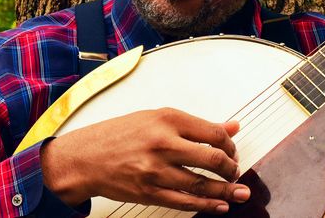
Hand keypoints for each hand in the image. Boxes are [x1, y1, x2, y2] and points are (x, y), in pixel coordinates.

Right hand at [40, 107, 250, 213]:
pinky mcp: (149, 192)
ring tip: (239, 193)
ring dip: (226, 191)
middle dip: (231, 168)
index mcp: (167, 119)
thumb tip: (232, 126)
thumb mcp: (157, 118)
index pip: (213, 133)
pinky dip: (206, 205)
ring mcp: (155, 170)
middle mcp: (163, 143)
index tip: (232, 150)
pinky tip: (219, 205)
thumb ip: (196, 125)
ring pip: (201, 183)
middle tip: (235, 172)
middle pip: (212, 158)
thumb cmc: (118, 135)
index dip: (230, 144)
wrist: (85, 157)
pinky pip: (184, 202)